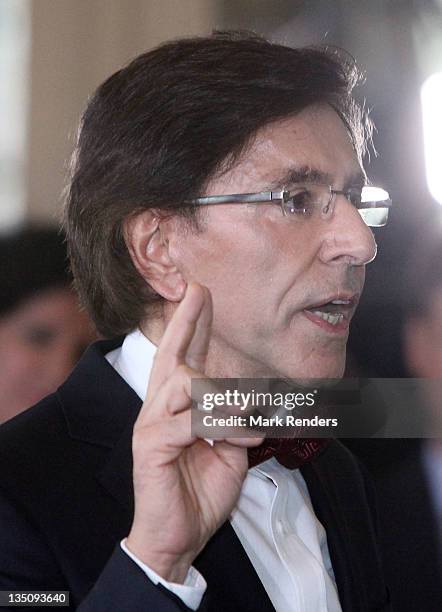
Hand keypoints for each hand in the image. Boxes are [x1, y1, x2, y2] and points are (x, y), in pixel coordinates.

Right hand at [126, 283, 262, 582]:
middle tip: (200, 290)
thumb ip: (234, 421)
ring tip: (249, 413)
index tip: (200, 296)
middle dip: (188, 320)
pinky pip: (193, 421)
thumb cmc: (200, 492)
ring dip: (225, 396)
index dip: (191, 325)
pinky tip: (244, 438)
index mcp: (176, 407)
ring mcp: (151, 424)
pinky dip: (224, 426)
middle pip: (173, 355)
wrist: (177, 537)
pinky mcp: (151, 445)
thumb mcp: (228, 450)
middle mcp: (159, 408)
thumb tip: (249, 401)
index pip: (182, 357)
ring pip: (187, 384)